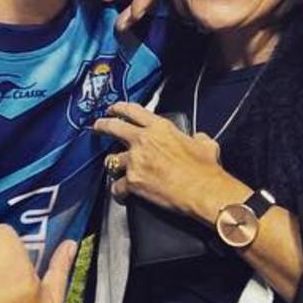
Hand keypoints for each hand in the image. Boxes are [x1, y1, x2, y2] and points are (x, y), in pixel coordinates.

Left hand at [93, 103, 243, 222]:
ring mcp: (135, 161)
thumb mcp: (205, 144)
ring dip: (112, 164)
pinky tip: (122, 194)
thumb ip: (197, 138)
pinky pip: (117, 187)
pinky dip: (119, 192)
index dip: (119, 108)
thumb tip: (198, 138)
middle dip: (101, 126)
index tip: (113, 109)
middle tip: (97, 128)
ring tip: (114, 168)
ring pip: (111, 160)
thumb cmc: (205, 170)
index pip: (132, 110)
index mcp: (160, 128)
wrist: (204, 192)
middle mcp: (143, 140)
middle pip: (112, 127)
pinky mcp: (133, 182)